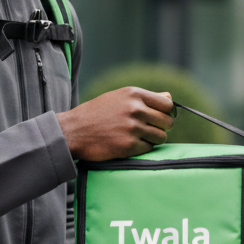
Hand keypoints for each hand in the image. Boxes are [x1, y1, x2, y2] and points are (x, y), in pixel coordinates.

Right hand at [57, 88, 173, 160]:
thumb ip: (145, 98)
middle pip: (167, 121)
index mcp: (134, 94)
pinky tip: (129, 144)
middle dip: (161, 127)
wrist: (73, 131)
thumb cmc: (96, 113)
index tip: (159, 117)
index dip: (166, 112)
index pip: (167, 104)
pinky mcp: (128, 145)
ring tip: (138, 137)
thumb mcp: (119, 97)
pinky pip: (149, 148)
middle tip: (148, 130)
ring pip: (161, 136)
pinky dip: (142, 148)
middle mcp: (135, 109)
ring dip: (153, 139)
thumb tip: (169, 97)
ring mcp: (132, 128)